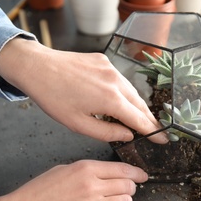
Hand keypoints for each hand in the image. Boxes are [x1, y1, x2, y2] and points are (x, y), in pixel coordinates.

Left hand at [0, 38, 167, 143]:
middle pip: (140, 105)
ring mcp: (111, 68)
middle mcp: (116, 82)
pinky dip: (124, 92)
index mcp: (111, 100)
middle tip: (156, 131)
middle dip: (149, 120)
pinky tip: (118, 99)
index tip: (163, 140)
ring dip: (137, 106)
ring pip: (132, 91)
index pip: (140, 120)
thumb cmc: (53, 98)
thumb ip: (107, 132)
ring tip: (138, 119)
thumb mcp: (78, 124)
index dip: (153, 132)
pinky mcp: (104, 61)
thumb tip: (128, 135)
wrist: (37, 67)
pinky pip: (120, 80)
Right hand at [0, 160, 147, 200]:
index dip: (137, 173)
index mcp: (87, 168)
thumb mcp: (66, 168)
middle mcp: (92, 186)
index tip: (142, 176)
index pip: (123, 169)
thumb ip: (91, 169)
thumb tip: (112, 173)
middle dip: (130, 188)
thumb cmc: (41, 190)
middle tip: (126, 189)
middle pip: (129, 186)